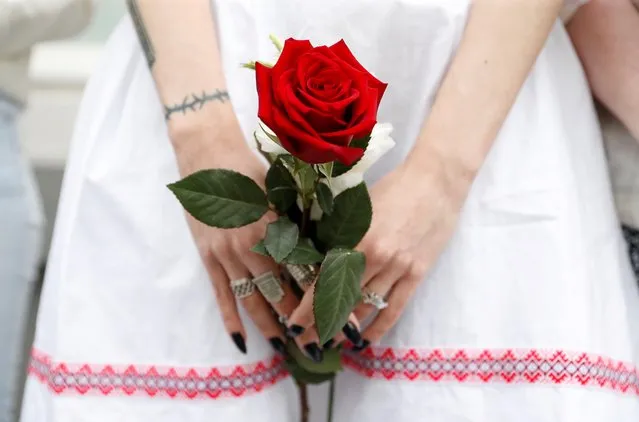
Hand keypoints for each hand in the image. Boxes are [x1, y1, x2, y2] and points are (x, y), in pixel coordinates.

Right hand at [173, 126, 299, 356]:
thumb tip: (321, 249)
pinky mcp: (209, 258)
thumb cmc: (250, 169)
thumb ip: (297, 223)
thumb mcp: (280, 192)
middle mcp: (252, 245)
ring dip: (271, 327)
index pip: (303, 271)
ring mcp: (227, 254)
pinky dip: (231, 321)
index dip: (322, 295)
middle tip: (319, 343)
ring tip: (287, 349)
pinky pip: (221, 296)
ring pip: (252, 300)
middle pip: (281, 292)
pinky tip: (242, 343)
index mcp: (275, 227)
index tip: (340, 316)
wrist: (207, 153)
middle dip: (301, 319)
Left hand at [285, 158, 463, 351]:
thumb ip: (341, 234)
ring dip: (346, 329)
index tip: (294, 325)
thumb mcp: (359, 206)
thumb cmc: (393, 187)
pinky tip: (364, 341)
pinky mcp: (417, 273)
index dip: (308, 307)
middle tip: (306, 342)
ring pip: (366, 307)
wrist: (436, 180)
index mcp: (355, 237)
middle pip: (342, 299)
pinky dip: (378, 327)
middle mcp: (374, 257)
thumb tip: (319, 259)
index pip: (325, 280)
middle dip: (321, 324)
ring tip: (329, 344)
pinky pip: (394, 308)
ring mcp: (398, 267)